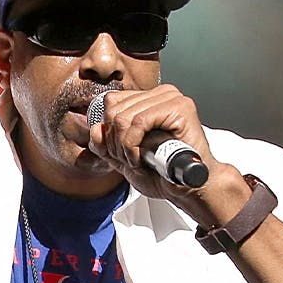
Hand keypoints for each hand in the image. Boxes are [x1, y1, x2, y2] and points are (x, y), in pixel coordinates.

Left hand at [86, 85, 244, 221]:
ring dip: (124, 147)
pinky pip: (139, 122)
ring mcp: (171, 98)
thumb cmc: (162, 174)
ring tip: (137, 161)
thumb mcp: (123, 158)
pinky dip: (133, 145)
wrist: (186, 188)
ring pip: (123, 117)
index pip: (111, 102)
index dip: (108, 132)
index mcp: (148, 100)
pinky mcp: (179, 107)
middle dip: (114, 143)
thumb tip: (96, 130)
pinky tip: (142, 158)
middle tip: (129, 160)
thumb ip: (106, 144)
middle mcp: (160, 94)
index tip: (120, 154)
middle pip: (114, 109)